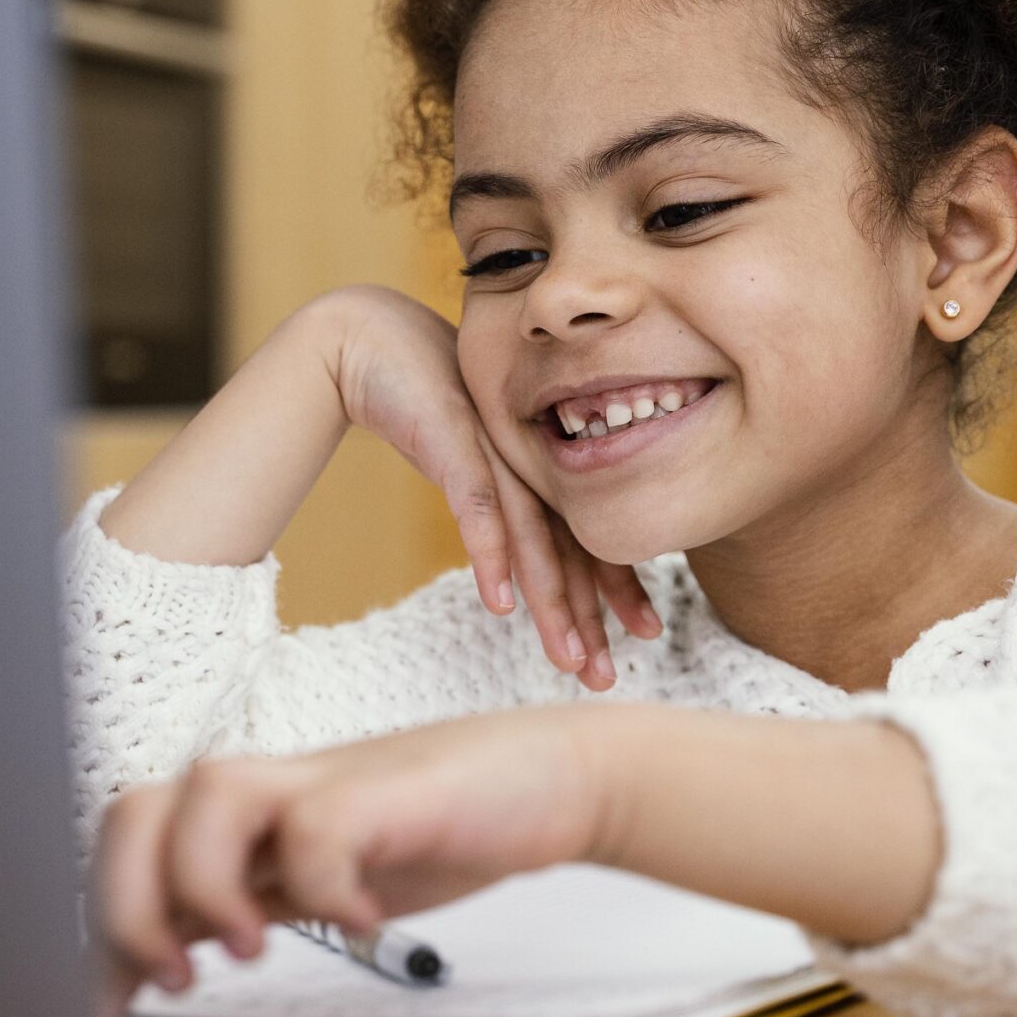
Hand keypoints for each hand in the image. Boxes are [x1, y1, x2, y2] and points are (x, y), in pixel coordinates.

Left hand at [92, 711, 602, 1016]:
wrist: (556, 778)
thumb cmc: (440, 828)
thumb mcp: (319, 882)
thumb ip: (246, 907)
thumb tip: (161, 962)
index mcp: (243, 821)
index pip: (127, 853)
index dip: (94, 936)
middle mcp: (269, 794)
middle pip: (138, 811)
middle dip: (128, 907)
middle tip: (176, 979)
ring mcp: (326, 782)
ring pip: (208, 792)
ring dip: (207, 884)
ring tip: (254, 948)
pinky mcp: (388, 789)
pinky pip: (322, 825)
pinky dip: (327, 888)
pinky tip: (363, 921)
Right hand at [323, 286, 659, 691]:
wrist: (373, 340)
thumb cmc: (427, 402)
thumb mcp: (474, 459)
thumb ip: (502, 497)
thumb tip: (523, 551)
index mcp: (540, 472)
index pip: (589, 539)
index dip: (618, 590)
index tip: (644, 635)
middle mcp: (529, 467)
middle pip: (571, 552)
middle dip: (592, 619)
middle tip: (608, 677)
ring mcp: (496, 456)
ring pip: (534, 542)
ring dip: (553, 605)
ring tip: (569, 658)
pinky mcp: (455, 445)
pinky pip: (478, 511)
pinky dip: (492, 557)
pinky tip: (502, 604)